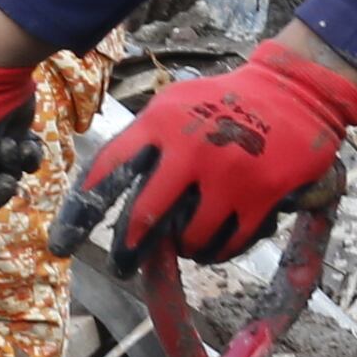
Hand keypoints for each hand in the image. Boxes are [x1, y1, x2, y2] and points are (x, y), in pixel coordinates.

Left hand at [54, 31, 356, 266]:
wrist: (293, 91)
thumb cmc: (223, 101)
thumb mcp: (173, 104)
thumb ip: (144, 140)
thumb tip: (109, 187)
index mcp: (159, 124)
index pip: (108, 172)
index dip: (80, 212)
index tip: (63, 244)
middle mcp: (189, 151)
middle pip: (144, 218)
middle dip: (128, 250)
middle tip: (122, 265)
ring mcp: (226, 175)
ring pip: (189, 238)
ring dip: (183, 248)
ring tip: (184, 244)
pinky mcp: (260, 195)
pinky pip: (229, 243)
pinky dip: (218, 251)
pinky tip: (214, 247)